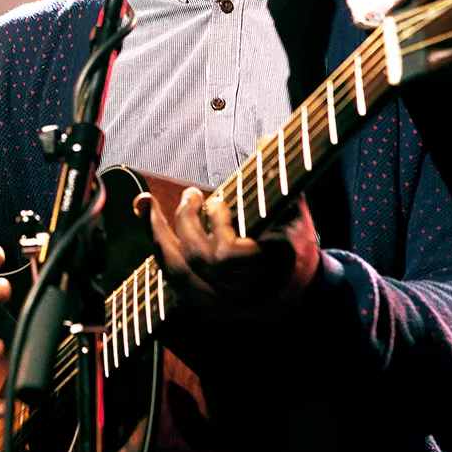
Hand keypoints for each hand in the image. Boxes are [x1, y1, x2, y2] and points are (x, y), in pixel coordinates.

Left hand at [135, 187, 319, 320]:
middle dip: (186, 223)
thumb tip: (266, 139)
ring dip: (160, 237)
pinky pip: (175, 285)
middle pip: (201, 263)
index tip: (215, 200)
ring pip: (181, 278)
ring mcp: (231, 310)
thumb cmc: (294, 236)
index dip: (215, 227)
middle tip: (190, 195)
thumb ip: (280, 174)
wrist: (301, 284)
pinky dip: (161, 254)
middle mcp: (255, 297)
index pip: (229, 256)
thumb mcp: (294, 205)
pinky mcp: (211, 313)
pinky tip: (153, 226)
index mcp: (279, 269)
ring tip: (150, 206)